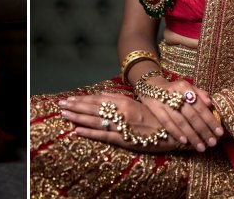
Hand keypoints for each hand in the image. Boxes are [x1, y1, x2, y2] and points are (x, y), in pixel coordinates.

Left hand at [58, 93, 182, 152]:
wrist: (172, 131)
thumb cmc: (154, 116)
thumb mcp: (137, 103)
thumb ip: (119, 98)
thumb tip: (101, 94)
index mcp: (124, 101)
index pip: (97, 100)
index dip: (82, 99)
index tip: (68, 98)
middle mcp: (121, 112)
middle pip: (93, 109)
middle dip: (75, 106)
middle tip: (60, 105)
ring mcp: (122, 126)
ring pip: (95, 121)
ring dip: (78, 117)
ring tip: (64, 115)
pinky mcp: (125, 139)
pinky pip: (104, 135)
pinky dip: (90, 133)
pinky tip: (78, 130)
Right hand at [137, 77, 221, 151]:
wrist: (150, 85)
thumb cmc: (174, 89)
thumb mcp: (187, 87)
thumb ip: (199, 93)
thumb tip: (210, 103)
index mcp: (185, 87)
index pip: (200, 106)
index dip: (211, 120)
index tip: (219, 132)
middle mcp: (175, 94)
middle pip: (192, 116)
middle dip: (204, 131)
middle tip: (213, 142)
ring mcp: (164, 102)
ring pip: (181, 122)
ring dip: (192, 136)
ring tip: (201, 147)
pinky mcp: (155, 109)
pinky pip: (167, 123)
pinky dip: (176, 132)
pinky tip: (184, 141)